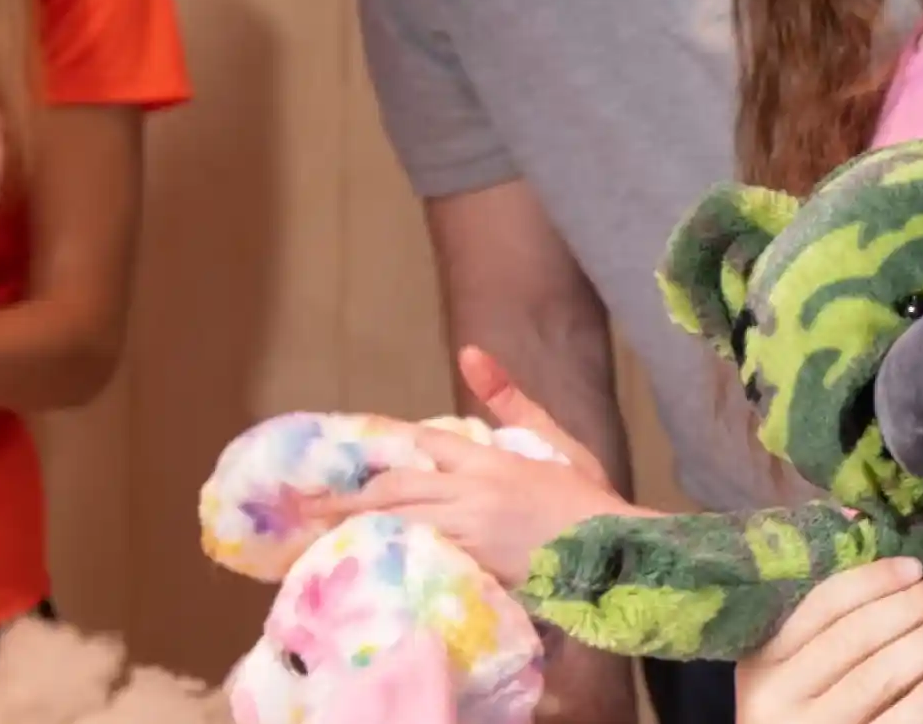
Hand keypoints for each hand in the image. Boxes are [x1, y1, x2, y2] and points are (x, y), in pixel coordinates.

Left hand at [306, 346, 648, 583]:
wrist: (615, 552)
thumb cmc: (588, 497)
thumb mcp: (555, 439)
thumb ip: (510, 399)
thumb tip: (469, 354)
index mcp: (489, 460)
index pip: (423, 442)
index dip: (381, 446)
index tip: (344, 455)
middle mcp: (472, 494)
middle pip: (396, 488)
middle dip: (349, 498)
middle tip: (308, 509)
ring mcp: (471, 535)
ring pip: (400, 525)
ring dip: (358, 529)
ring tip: (320, 538)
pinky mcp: (475, 569)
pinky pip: (421, 559)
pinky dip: (391, 558)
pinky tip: (366, 564)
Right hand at [737, 557, 922, 723]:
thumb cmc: (796, 708)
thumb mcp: (788, 661)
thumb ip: (819, 604)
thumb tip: (854, 517)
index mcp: (764, 657)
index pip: (822, 606)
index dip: (872, 581)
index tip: (915, 566)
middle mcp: (778, 694)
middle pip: (853, 639)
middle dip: (910, 607)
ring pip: (874, 680)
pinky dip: (921, 702)